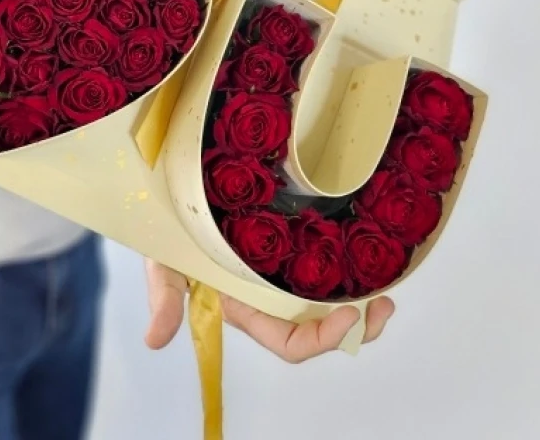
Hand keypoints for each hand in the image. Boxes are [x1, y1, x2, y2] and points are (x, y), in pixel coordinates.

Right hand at [144, 258, 393, 362]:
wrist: (171, 197)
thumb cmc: (169, 238)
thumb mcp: (164, 268)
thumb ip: (165, 299)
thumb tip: (154, 339)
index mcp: (247, 309)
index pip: (290, 342)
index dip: (322, 339)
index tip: (348, 317)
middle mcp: (271, 293)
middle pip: (321, 324)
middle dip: (357, 324)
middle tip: (383, 305)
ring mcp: (281, 264)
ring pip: (328, 292)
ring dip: (359, 292)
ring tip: (385, 280)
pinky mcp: (287, 233)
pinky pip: (322, 254)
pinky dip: (345, 256)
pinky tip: (363, 243)